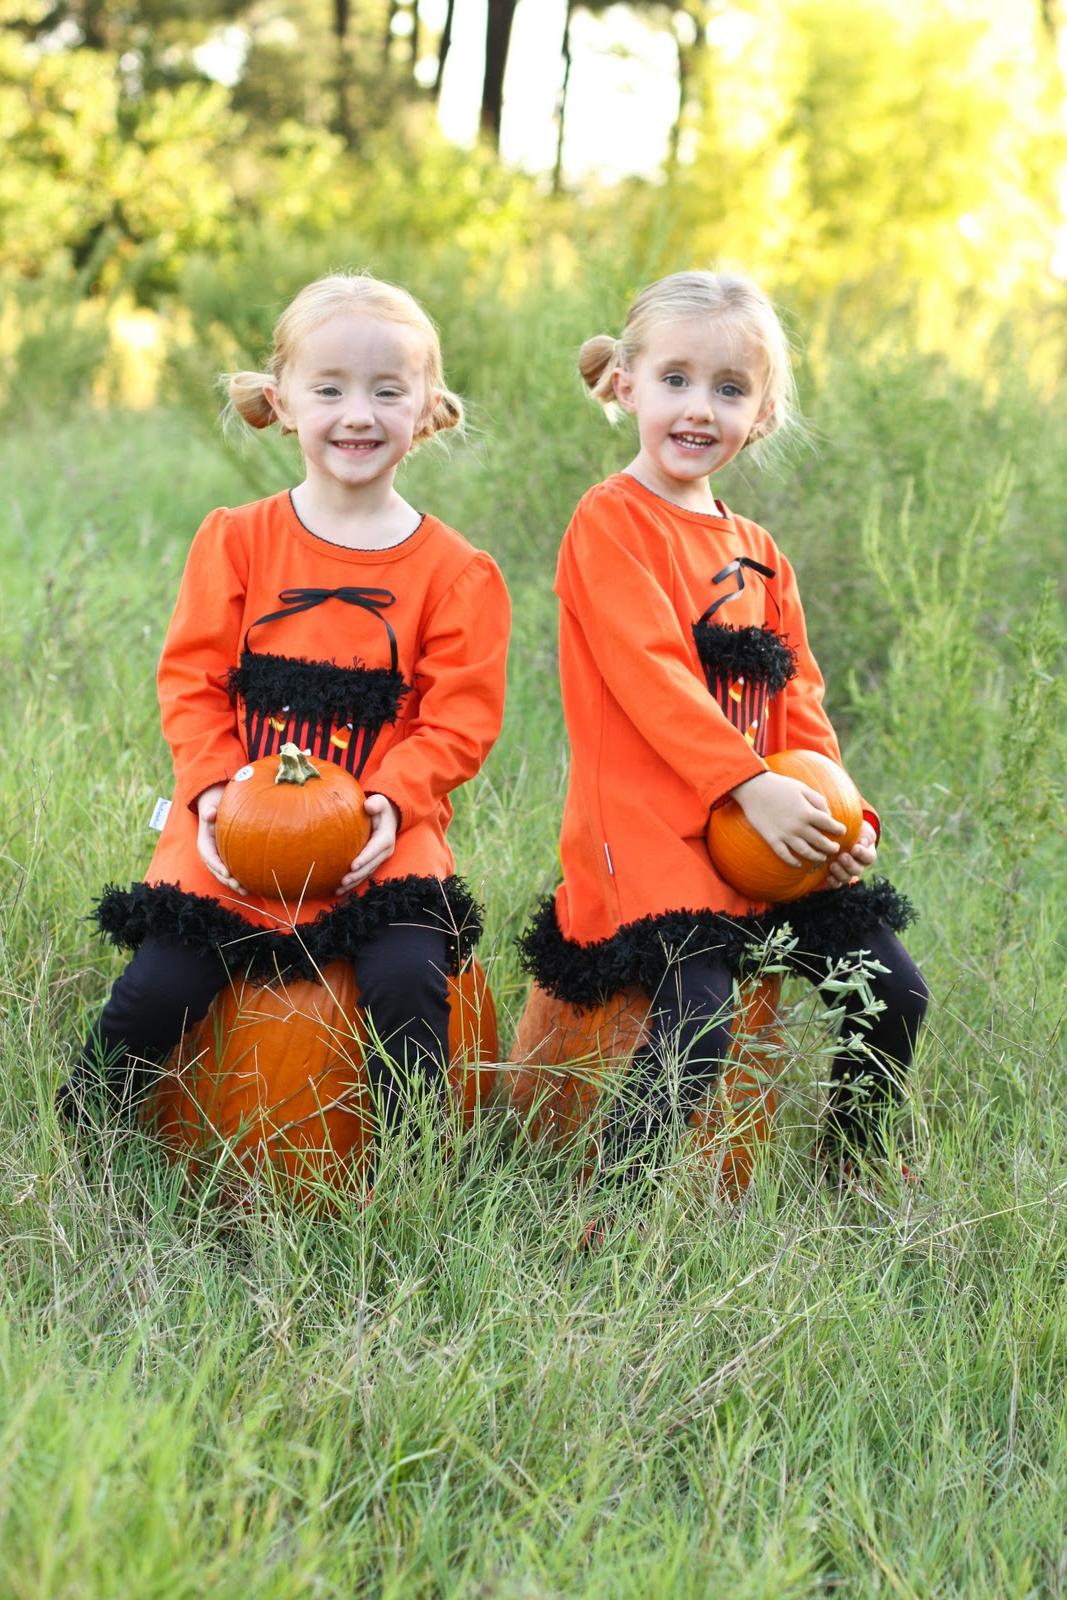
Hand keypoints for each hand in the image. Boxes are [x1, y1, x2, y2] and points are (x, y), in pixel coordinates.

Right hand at [196, 783, 245, 891]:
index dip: (218, 867)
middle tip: (239, 886)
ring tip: (246, 891)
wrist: (218, 811)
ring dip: (234, 884)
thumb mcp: (211, 808)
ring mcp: (218, 860)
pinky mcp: (227, 861)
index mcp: (204, 845)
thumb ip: (210, 812)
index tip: (227, 874)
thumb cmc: (216, 809)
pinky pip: (232, 873)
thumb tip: (210, 814)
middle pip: (217, 871)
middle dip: (227, 880)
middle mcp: (210, 856)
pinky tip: (251, 887)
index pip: (210, 858)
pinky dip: (239, 881)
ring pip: (224, 876)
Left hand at [336, 794, 399, 891]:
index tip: (353, 866)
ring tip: (339, 889)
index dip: (364, 858)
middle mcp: (384, 851)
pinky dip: (353, 883)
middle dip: (357, 875)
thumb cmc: (379, 808)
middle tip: (343, 881)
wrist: (387, 817)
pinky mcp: (373, 863)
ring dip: (354, 883)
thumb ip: (375, 803)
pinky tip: (339, 890)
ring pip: (366, 873)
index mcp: (385, 838)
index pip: (374, 850)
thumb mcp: (379, 802)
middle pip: (370, 866)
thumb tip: (368, 805)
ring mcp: (379, 859)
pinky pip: (363, 874)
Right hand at [731, 770, 845, 866]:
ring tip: (822, 858)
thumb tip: (828, 816)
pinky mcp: (772, 839)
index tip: (842, 831)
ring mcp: (785, 834)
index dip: (839, 829)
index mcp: (808, 812)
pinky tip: (799, 864)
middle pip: (820, 842)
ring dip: (816, 857)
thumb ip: (819, 801)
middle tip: (835, 849)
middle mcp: (799, 826)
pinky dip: (793, 862)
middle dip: (831, 847)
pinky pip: (785, 855)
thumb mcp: (803, 789)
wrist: (754, 788)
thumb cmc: (780, 786)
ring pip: (806, 852)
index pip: (829, 825)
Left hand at [827, 820, 877, 885]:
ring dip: (840, 873)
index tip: (854, 848)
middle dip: (850, 864)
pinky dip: (833, 882)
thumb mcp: (860, 828)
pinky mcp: (835, 876)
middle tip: (842, 856)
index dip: (863, 854)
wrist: (838, 835)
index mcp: (867, 854)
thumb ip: (865, 835)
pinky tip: (828, 877)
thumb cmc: (852, 830)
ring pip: (847, 878)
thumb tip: (863, 842)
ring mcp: (847, 872)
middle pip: (857, 870)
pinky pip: (836, 884)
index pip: (869, 857)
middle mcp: (858, 865)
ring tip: (833, 865)